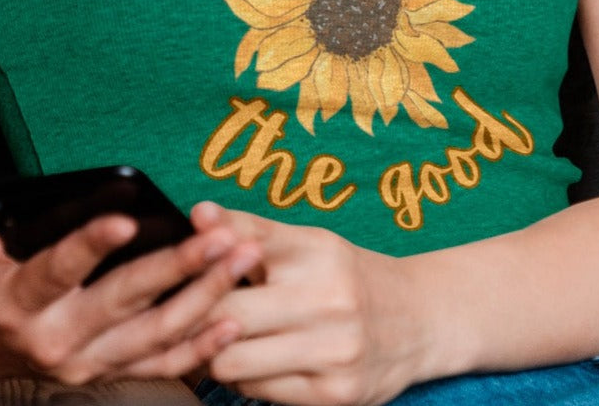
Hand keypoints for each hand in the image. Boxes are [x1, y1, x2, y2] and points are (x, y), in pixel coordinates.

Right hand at [0, 215, 262, 384]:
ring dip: (206, 295)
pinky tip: (231, 319)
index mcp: (17, 306)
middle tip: (221, 235)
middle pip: (127, 300)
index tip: (126, 218)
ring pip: (157, 332)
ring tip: (242, 258)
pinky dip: (200, 347)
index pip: (58, 270)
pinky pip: (161, 364)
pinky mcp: (107, 371)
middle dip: (180, 266)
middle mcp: (58, 340)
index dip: (90, 245)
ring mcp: (88, 362)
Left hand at [192, 204, 424, 405]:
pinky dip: (245, 377)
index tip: (179, 269)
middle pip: (226, 315)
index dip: (198, 262)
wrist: (419, 319)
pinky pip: (258, 391)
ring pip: (233, 361)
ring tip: (220, 338)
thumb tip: (196, 210)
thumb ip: (247, 228)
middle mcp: (328, 298)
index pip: (238, 249)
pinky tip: (255, 360)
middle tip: (184, 313)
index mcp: (316, 249)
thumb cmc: (344, 274)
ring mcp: (334, 350)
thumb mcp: (306, 242)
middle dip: (197, 316)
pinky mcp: (335, 394)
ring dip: (216, 352)